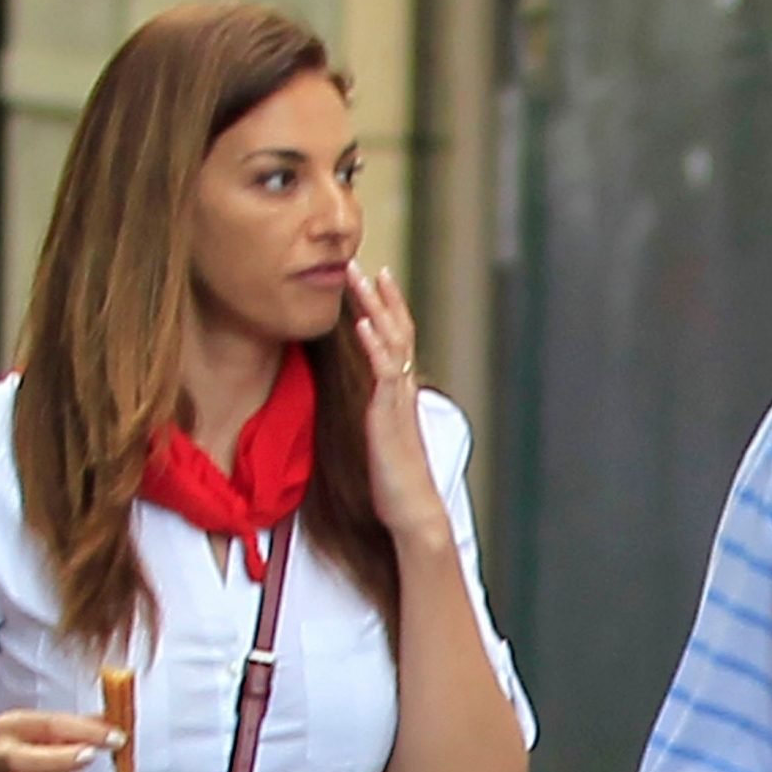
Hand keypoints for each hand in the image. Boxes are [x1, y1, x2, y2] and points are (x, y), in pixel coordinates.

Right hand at [0, 710, 122, 771]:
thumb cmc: (18, 756)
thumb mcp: (39, 735)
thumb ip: (73, 730)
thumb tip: (109, 723)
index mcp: (12, 726)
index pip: (49, 724)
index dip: (84, 730)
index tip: (114, 736)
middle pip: (23, 757)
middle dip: (61, 757)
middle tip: (91, 756)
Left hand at [346, 263, 447, 545]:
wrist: (412, 510)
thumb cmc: (394, 482)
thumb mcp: (380, 438)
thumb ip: (376, 415)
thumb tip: (366, 406)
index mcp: (399, 393)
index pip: (395, 339)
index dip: (386, 307)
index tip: (374, 278)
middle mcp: (401, 389)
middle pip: (394, 329)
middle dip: (377, 295)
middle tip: (360, 261)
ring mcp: (397, 400)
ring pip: (390, 341)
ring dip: (374, 306)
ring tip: (359, 277)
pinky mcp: (389, 416)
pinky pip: (384, 374)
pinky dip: (374, 346)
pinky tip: (362, 324)